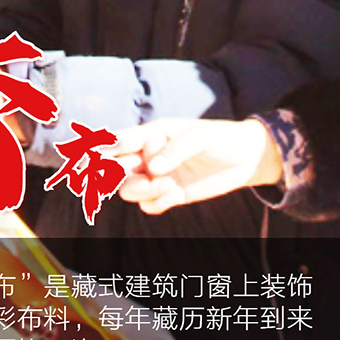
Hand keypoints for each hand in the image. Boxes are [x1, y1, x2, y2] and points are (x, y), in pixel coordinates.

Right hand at [112, 117, 283, 213]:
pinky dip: (157, 203)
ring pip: (128, 189)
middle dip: (120, 175)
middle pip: (117, 169)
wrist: (246, 158)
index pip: (120, 141)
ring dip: (139, 190)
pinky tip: (177, 194)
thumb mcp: (200, 136)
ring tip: (165, 186)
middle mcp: (149, 155)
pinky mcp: (170, 194)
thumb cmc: (220, 138)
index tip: (93, 157)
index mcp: (152, 133)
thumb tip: (153, 167)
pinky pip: (149, 205)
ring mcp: (158, 177)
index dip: (103, 148)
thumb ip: (176, 149)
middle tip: (141, 177)